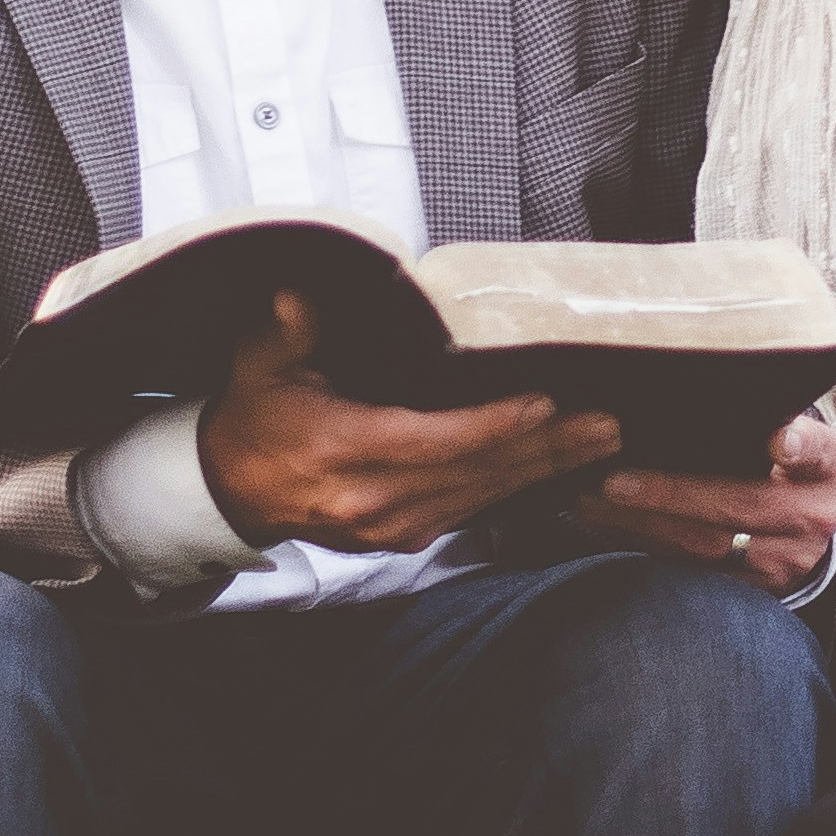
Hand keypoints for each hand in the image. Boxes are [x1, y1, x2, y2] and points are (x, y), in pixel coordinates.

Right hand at [198, 289, 618, 548]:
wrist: (229, 490)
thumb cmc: (256, 417)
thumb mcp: (259, 364)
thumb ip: (284, 330)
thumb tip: (299, 296)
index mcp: (341, 451)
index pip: (431, 442)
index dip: (491, 427)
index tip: (544, 403)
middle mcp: (371, 500)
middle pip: (472, 474)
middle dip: (544, 450)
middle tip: (605, 425)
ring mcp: (389, 528)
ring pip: (480, 498)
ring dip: (542, 471)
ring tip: (599, 443)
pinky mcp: (401, 539)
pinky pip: (469, 512)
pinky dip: (514, 488)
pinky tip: (555, 468)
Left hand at [573, 408, 835, 601]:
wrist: (805, 526)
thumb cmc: (786, 464)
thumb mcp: (799, 434)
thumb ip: (776, 418)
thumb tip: (732, 404)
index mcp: (826, 469)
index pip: (817, 452)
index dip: (798, 446)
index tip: (777, 443)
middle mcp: (812, 520)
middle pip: (739, 507)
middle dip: (672, 495)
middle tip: (614, 482)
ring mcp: (784, 564)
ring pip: (707, 547)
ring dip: (645, 526)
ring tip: (595, 503)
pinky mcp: (753, 593)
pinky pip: (692, 573)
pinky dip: (647, 548)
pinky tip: (609, 529)